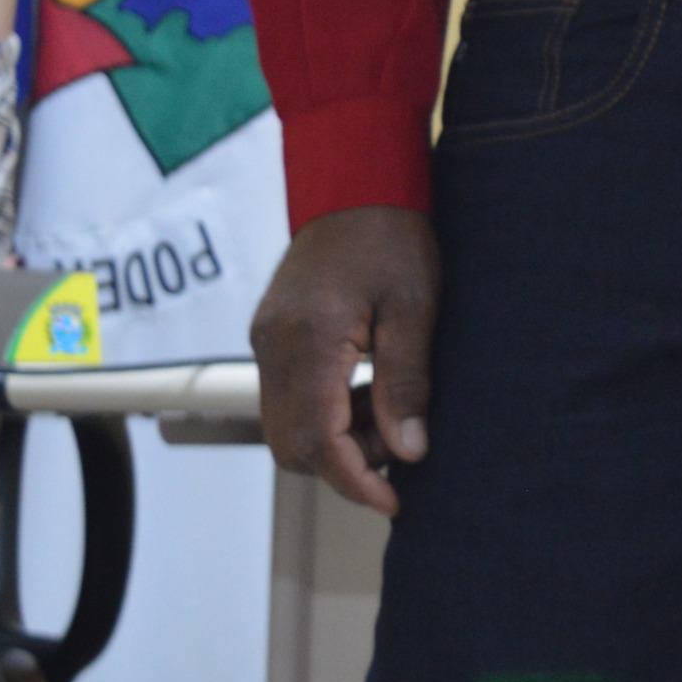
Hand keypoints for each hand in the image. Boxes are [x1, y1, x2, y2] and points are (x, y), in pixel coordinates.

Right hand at [252, 205, 440, 515]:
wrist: (356, 181)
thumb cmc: (392, 234)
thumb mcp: (416, 307)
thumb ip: (407, 382)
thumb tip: (408, 449)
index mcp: (309, 341)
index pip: (316, 441)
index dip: (354, 479)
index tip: (392, 499)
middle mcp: (274, 347)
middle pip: (291, 444)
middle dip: (343, 464)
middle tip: (399, 453)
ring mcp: (266, 341)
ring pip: (284, 426)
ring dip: (334, 439)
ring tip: (391, 418)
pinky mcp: (271, 335)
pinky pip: (287, 397)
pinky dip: (324, 412)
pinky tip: (368, 395)